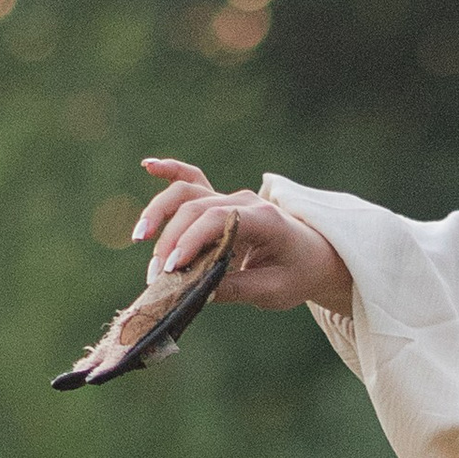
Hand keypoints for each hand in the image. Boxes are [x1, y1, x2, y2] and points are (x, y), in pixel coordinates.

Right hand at [130, 159, 351, 314]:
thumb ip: (238, 290)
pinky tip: (148, 165)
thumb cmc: (299, 272)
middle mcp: (243, 202)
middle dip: (170, 241)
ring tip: (140, 237)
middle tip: (156, 276)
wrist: (317, 256)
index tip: (173, 269)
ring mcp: (230, 199)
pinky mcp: (220, 204)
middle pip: (196, 208)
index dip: (191, 241)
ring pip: (188, 192)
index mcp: (264, 218)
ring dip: (160, 212)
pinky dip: (170, 172)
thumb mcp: (276, 290)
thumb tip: (198, 292)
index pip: (217, 220)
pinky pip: (193, 180)